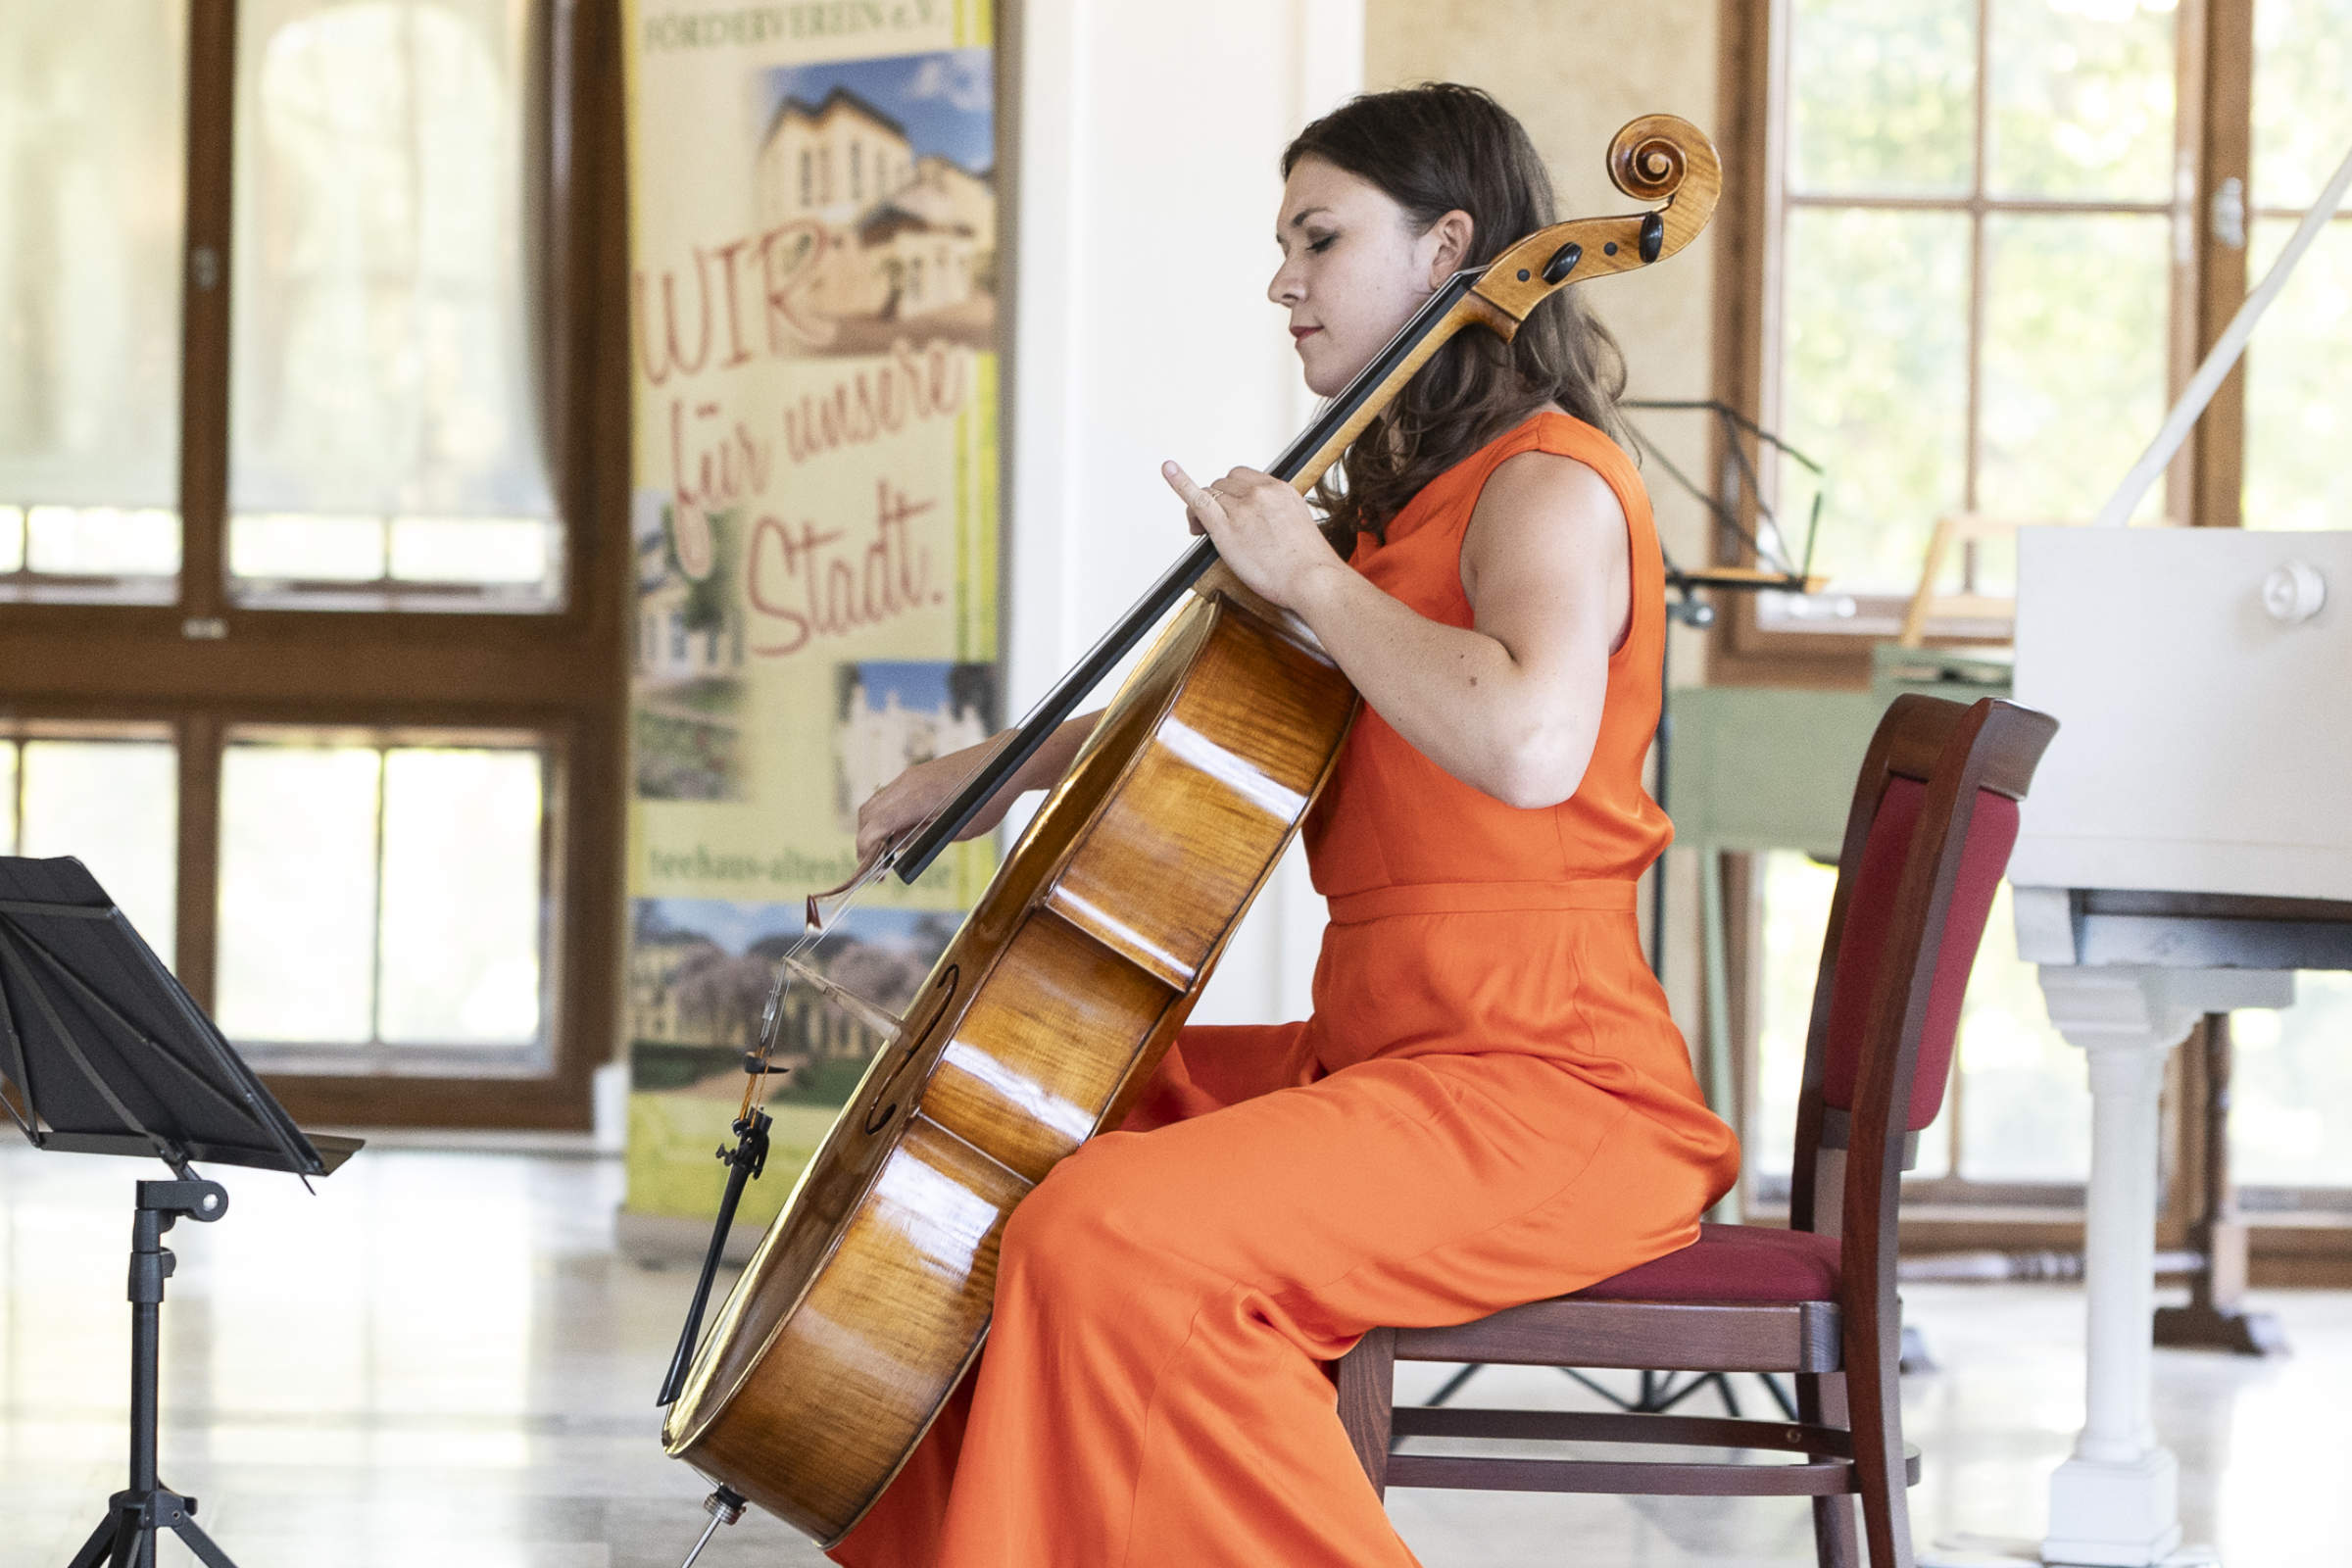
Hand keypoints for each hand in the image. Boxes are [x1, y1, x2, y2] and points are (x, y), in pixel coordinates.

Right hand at [854, 737, 1014, 865]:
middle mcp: (908, 782)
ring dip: (874, 827)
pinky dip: (885, 815)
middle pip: (868, 813)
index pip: (876, 824)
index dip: (866, 849)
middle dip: (865, 841)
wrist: (1007, 762)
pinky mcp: (916, 774)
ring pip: (876, 802)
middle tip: (876, 866)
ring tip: (887, 852)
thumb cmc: (991, 798)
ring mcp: (911, 775)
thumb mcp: (962, 829)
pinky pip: (890, 795)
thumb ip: (927, 838)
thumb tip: (899, 848)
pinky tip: (900, 832)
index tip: (871, 871)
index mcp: (919, 796)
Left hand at [1161, 462, 1343, 611]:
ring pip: (1211, 493)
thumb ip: (1277, 517)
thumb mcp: (1298, 526)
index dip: (1234, 494)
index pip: (1245, 478)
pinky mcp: (1226, 527)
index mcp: (1280, 490)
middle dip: (1219, 501)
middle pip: (1225, 483)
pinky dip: (1180, 482)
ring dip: (1205, 511)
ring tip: (1203, 532)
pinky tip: (1168, 470)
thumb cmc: (1308, 564)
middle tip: (1219, 527)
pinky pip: (1197, 498)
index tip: (1234, 511)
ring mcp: (1242, 508)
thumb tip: (1263, 527)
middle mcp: (1261, 492)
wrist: (1314, 579)